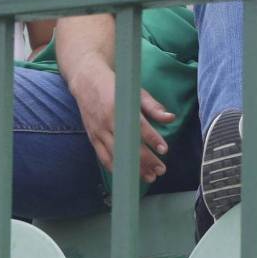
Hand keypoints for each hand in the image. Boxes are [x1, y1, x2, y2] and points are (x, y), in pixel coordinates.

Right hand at [69, 63, 174, 182]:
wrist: (86, 80)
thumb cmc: (114, 86)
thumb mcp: (135, 91)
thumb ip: (152, 106)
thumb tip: (170, 118)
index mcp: (119, 107)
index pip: (138, 126)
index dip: (151, 139)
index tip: (163, 150)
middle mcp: (107, 121)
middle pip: (127, 145)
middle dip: (145, 160)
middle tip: (161, 170)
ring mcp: (98, 131)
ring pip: (116, 155)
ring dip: (132, 167)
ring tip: (149, 176)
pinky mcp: (92, 137)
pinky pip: (103, 157)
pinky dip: (115, 167)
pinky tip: (128, 173)